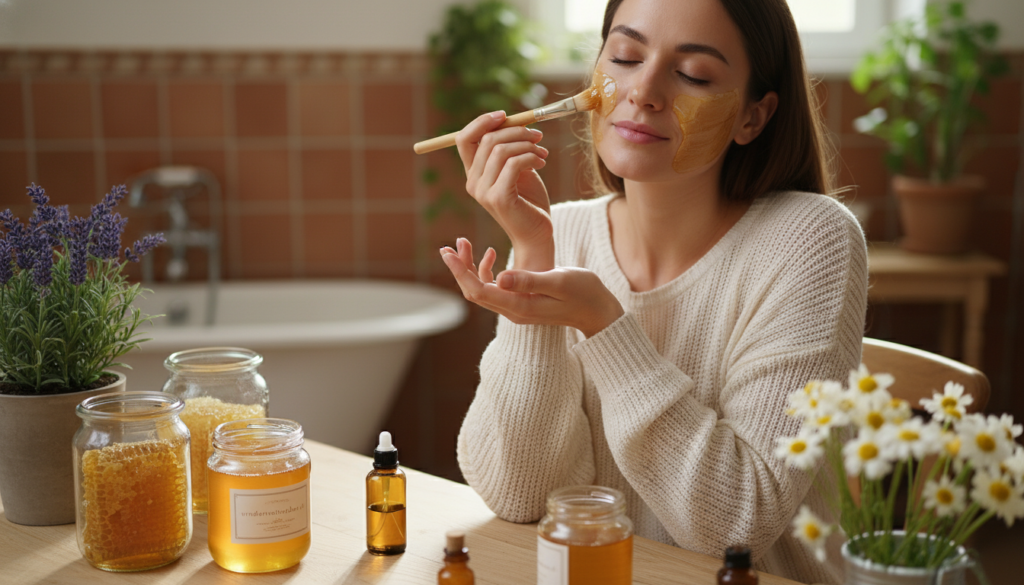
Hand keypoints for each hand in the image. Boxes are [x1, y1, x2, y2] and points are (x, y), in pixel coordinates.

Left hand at [441, 238, 623, 337]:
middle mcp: (513, 311)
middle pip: (475, 291)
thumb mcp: (559, 281)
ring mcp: (517, 307)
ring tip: (463, 243)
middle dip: (459, 269)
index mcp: (518, 307)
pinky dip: (488, 270)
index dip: (460, 272)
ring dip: (470, 268)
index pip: (478, 291)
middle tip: (448, 245)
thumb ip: (530, 280)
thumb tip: (501, 278)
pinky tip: (491, 253)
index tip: (448, 252)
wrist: (599, 310)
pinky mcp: (522, 301)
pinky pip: (496, 287)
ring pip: (483, 288)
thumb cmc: (584, 293)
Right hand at [456, 112, 553, 271]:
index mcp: (474, 174)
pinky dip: (530, 156)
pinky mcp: (498, 199)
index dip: (482, 122)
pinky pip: (513, 164)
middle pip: (485, 139)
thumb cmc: (529, 202)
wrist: (537, 234)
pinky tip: (542, 162)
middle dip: (515, 131)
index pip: (464, 139)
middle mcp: (473, 183)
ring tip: (543, 152)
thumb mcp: (519, 169)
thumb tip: (515, 121)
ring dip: (527, 144)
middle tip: (538, 135)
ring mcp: (483, 192)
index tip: (505, 115)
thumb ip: (510, 149)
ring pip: (500, 150)